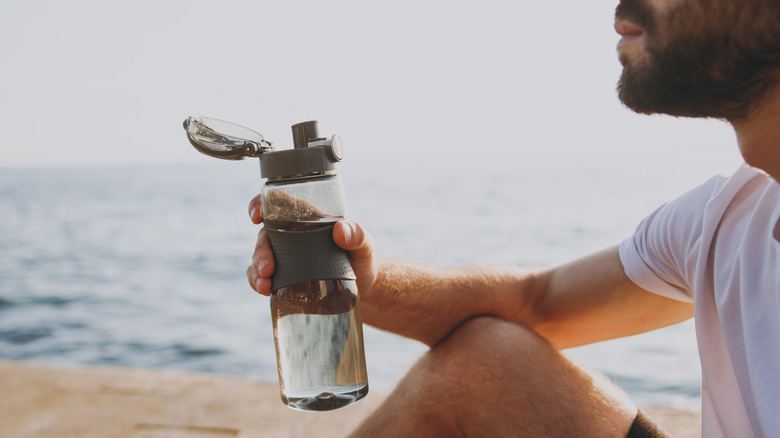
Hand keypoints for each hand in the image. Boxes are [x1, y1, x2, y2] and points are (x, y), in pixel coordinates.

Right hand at [246, 194, 378, 296]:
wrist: (363, 287)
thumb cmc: (362, 258)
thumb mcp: (365, 246)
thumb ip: (358, 235)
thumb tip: (340, 230)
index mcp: (306, 218)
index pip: (278, 203)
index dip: (260, 204)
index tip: (256, 216)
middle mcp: (291, 234)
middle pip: (265, 235)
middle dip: (261, 251)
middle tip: (268, 269)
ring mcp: (285, 256)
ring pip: (259, 257)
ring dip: (256, 271)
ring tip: (265, 286)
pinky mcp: (284, 276)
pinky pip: (262, 276)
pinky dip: (258, 283)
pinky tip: (265, 291)